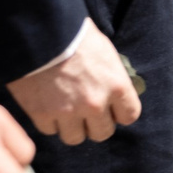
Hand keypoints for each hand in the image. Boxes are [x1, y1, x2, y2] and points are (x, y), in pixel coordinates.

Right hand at [4, 19, 140, 144]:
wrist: (42, 34)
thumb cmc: (77, 37)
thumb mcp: (106, 54)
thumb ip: (112, 78)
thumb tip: (114, 93)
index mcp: (117, 86)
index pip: (129, 116)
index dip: (119, 114)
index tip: (111, 110)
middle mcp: (95, 104)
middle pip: (102, 133)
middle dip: (95, 124)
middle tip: (86, 113)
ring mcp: (68, 112)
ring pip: (75, 138)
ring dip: (71, 127)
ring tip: (66, 113)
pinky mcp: (42, 115)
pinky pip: (50, 131)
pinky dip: (49, 122)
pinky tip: (47, 107)